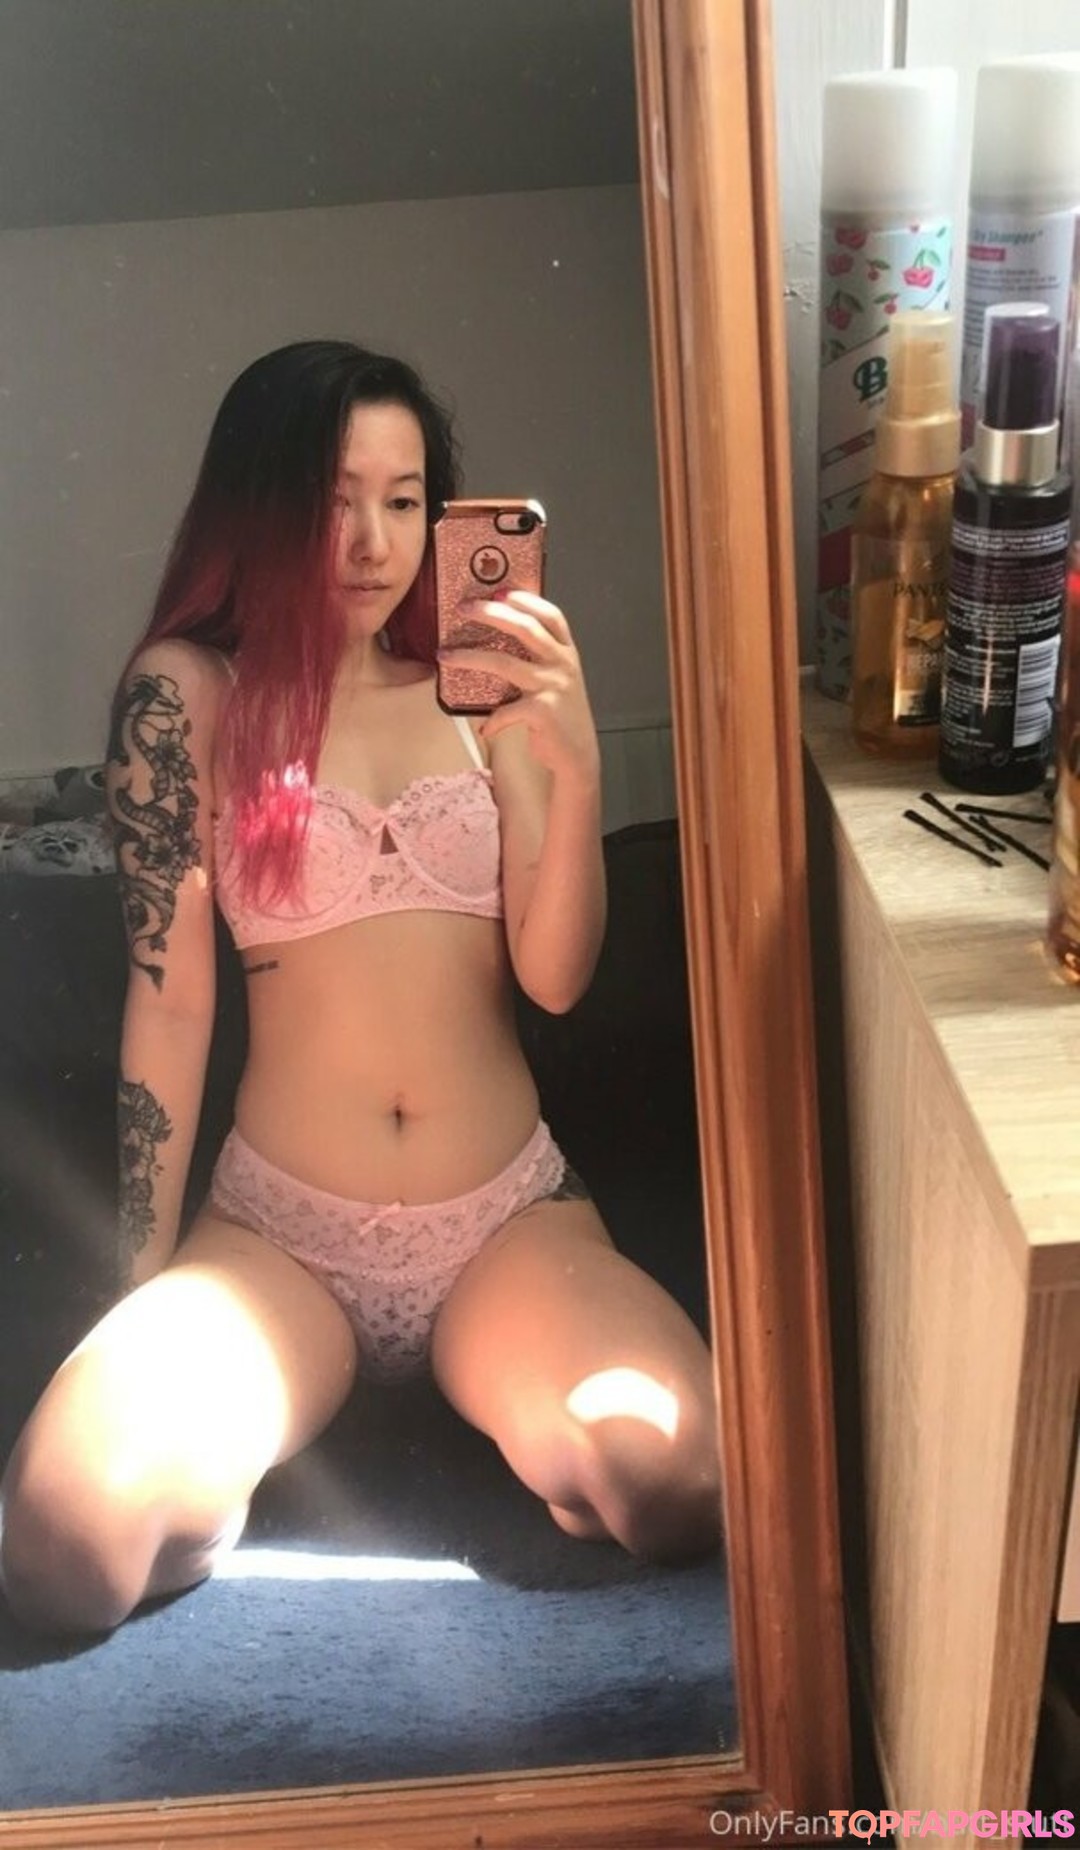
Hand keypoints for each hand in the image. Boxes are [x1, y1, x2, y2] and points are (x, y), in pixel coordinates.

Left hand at [439, 591, 599, 784]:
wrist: (578, 754)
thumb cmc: (560, 715)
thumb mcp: (557, 679)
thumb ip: (538, 659)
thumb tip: (495, 639)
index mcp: (566, 652)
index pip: (550, 615)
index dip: (525, 599)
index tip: (498, 592)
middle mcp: (562, 664)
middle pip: (525, 628)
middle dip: (491, 613)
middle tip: (464, 608)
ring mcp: (553, 686)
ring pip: (505, 663)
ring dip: (469, 657)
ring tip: (445, 655)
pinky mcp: (543, 712)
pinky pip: (506, 710)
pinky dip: (492, 720)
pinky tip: (485, 729)